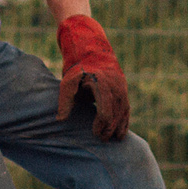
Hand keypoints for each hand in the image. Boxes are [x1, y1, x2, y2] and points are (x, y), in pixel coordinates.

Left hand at [56, 15, 130, 139]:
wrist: (91, 49)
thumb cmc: (77, 68)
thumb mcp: (67, 82)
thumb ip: (65, 101)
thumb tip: (60, 120)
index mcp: (101, 84)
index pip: (106, 110)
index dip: (101, 124)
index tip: (95, 133)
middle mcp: (114, 84)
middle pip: (117, 112)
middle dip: (111, 128)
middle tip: (103, 140)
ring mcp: (121, 85)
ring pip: (124, 109)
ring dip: (121, 125)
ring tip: (116, 139)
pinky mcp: (123, 86)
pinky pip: (127, 105)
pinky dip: (125, 118)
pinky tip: (122, 129)